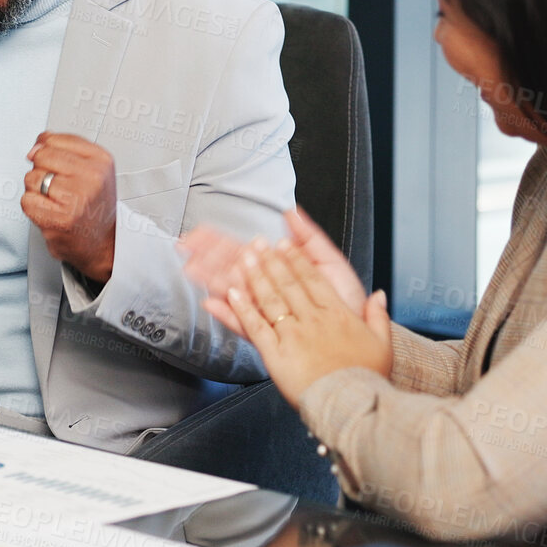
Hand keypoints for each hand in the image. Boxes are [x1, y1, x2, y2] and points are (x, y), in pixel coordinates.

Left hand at [21, 132, 116, 283]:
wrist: (103, 241)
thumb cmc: (94, 204)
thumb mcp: (92, 167)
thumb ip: (64, 149)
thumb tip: (36, 146)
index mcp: (100, 160)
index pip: (54, 139)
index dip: (47, 151)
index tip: (56, 165)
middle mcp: (91, 177)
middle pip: (41, 156)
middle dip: (43, 170)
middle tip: (58, 186)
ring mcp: (75, 198)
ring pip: (31, 178)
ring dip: (37, 190)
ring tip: (56, 200)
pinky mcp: (59, 219)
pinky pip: (27, 200)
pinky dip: (33, 207)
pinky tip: (49, 211)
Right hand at [180, 208, 365, 315]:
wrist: (361, 334)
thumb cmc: (348, 301)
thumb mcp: (330, 260)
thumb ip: (308, 236)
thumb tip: (291, 212)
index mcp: (279, 271)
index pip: (242, 252)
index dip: (220, 241)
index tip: (200, 232)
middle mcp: (269, 290)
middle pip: (230, 269)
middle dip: (207, 257)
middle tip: (184, 246)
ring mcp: (267, 311)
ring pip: (232, 292)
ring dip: (210, 279)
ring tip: (190, 268)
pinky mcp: (271, 333)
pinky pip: (244, 322)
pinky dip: (228, 313)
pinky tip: (213, 301)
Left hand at [215, 240, 393, 405]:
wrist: (351, 404)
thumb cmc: (366, 378)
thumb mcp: (382, 344)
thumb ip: (378, 316)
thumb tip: (379, 295)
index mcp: (338, 315)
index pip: (313, 279)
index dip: (297, 260)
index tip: (286, 245)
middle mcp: (313, 320)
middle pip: (289, 284)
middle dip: (272, 261)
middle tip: (259, 245)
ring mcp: (293, 336)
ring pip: (271, 300)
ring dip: (256, 277)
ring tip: (245, 259)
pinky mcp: (276, 354)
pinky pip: (255, 326)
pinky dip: (242, 309)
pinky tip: (233, 294)